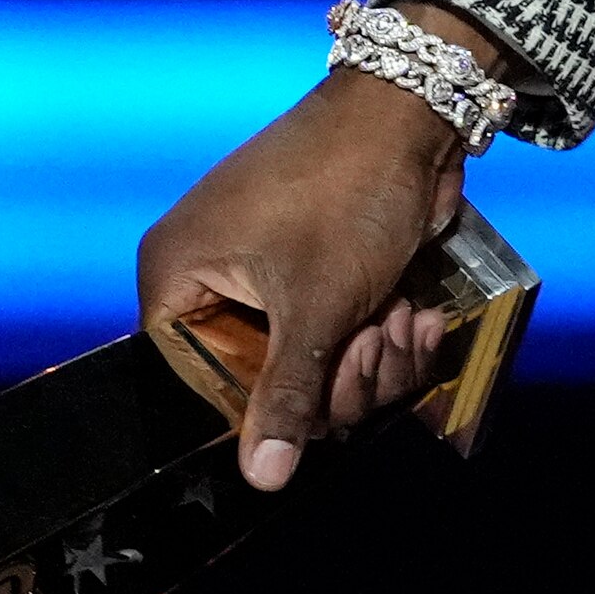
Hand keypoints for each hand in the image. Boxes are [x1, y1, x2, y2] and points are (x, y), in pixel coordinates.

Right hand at [135, 2, 499, 489]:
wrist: (413, 113)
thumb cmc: (346, 194)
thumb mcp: (317, 304)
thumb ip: (286, 395)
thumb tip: (259, 480)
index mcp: (177, 280)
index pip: (195, 384)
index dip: (260, 405)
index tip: (320, 399)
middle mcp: (208, 278)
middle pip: (262, 384)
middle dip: (337, 378)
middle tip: (375, 345)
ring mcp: (265, 274)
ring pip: (312, 365)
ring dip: (372, 359)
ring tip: (404, 319)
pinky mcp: (318, 270)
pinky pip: (337, 334)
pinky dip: (383, 334)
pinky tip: (417, 314)